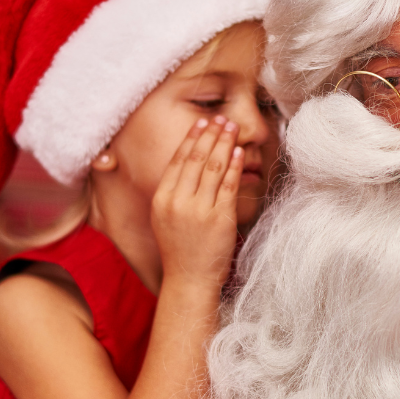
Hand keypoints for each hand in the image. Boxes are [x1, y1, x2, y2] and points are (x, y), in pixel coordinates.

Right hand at [151, 115, 243, 288]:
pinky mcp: (219, 219)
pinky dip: (233, 166)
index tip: (201, 123)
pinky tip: (238, 152)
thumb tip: (188, 164)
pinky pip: (227, 186)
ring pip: (212, 168)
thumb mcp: (164, 218)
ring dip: (223, 144)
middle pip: (195, 159)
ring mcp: (198, 210)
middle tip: (220, 119)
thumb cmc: (180, 250)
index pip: (178, 161)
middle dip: (210, 135)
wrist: (189, 280)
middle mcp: (178, 202)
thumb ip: (174, 192)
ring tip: (231, 128)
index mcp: (162, 199)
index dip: (191, 139)